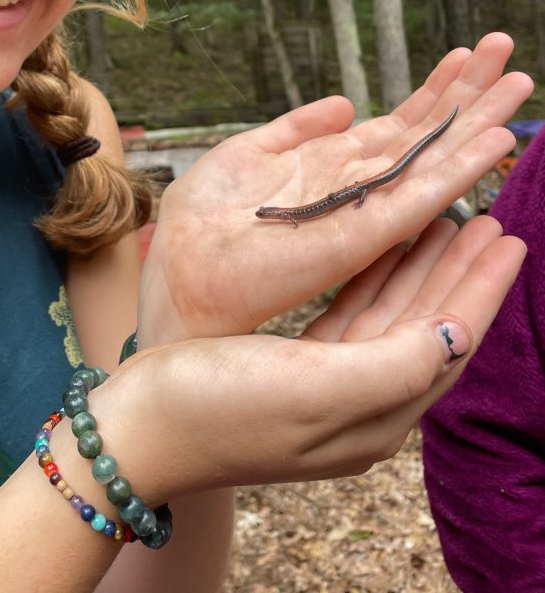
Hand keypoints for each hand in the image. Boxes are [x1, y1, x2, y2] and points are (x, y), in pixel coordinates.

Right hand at [114, 215, 524, 498]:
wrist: (141, 428)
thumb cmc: (220, 409)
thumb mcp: (315, 390)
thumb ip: (395, 364)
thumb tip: (456, 332)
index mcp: (377, 416)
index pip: (449, 342)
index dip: (482, 289)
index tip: (509, 238)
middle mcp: (362, 403)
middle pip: (428, 324)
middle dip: (460, 271)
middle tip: (490, 221)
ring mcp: (328, 385)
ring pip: (392, 313)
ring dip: (421, 267)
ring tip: (448, 223)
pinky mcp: (295, 367)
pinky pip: (352, 312)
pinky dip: (374, 276)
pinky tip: (382, 248)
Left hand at [138, 32, 531, 344]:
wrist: (180, 275)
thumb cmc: (202, 223)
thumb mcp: (247, 154)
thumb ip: (297, 128)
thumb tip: (346, 101)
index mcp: (333, 168)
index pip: (397, 124)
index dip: (433, 90)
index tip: (467, 53)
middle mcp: (359, 188)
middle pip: (425, 135)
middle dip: (467, 93)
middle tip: (507, 47)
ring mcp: (364, 211)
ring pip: (434, 159)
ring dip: (476, 120)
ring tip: (519, 78)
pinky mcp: (362, 236)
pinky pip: (421, 197)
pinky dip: (459, 168)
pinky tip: (492, 138)